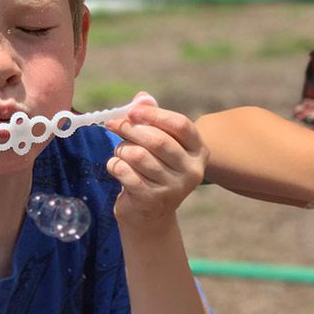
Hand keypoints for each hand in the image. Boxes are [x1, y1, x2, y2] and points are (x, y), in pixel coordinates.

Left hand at [105, 95, 206, 226]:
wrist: (150, 215)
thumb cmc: (154, 170)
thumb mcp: (160, 143)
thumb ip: (152, 118)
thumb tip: (142, 98)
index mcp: (199, 152)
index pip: (180, 125)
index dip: (154, 114)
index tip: (132, 110)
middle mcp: (191, 171)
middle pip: (158, 140)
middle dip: (131, 129)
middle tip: (115, 124)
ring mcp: (173, 188)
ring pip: (138, 156)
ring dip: (122, 149)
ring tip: (121, 152)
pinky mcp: (152, 200)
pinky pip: (125, 172)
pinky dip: (115, 165)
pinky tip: (117, 167)